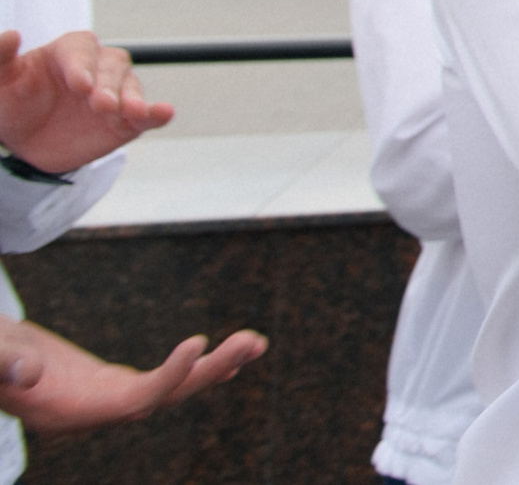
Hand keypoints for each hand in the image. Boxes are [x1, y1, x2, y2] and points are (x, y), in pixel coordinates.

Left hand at [0, 32, 171, 174]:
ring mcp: (113, 94)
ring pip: (131, 88)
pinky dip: (158, 112)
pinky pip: (146, 114)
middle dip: (109, 85)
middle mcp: (97, 69)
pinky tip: (164, 113)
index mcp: (68, 52)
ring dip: (133, 98)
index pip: (83, 50)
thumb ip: (0, 57)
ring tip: (130, 112)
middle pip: (112, 67)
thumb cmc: (11, 101)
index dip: (83, 65)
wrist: (23, 141)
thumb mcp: (0, 80)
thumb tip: (11, 35)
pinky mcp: (125, 121)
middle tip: (101, 104)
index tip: (79, 84)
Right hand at [0, 318, 265, 435]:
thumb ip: (6, 364)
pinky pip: (162, 383)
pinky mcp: (108, 386)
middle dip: (210, 371)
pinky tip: (230, 357)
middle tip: (253, 341)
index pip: (131, 401)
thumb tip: (28, 372)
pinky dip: (195, 368)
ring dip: (214, 367)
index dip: (168, 378)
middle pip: (163, 397)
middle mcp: (93, 412)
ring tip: (257, 342)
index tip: (199, 343)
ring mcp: (103, 401)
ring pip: (169, 390)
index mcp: (70, 411)